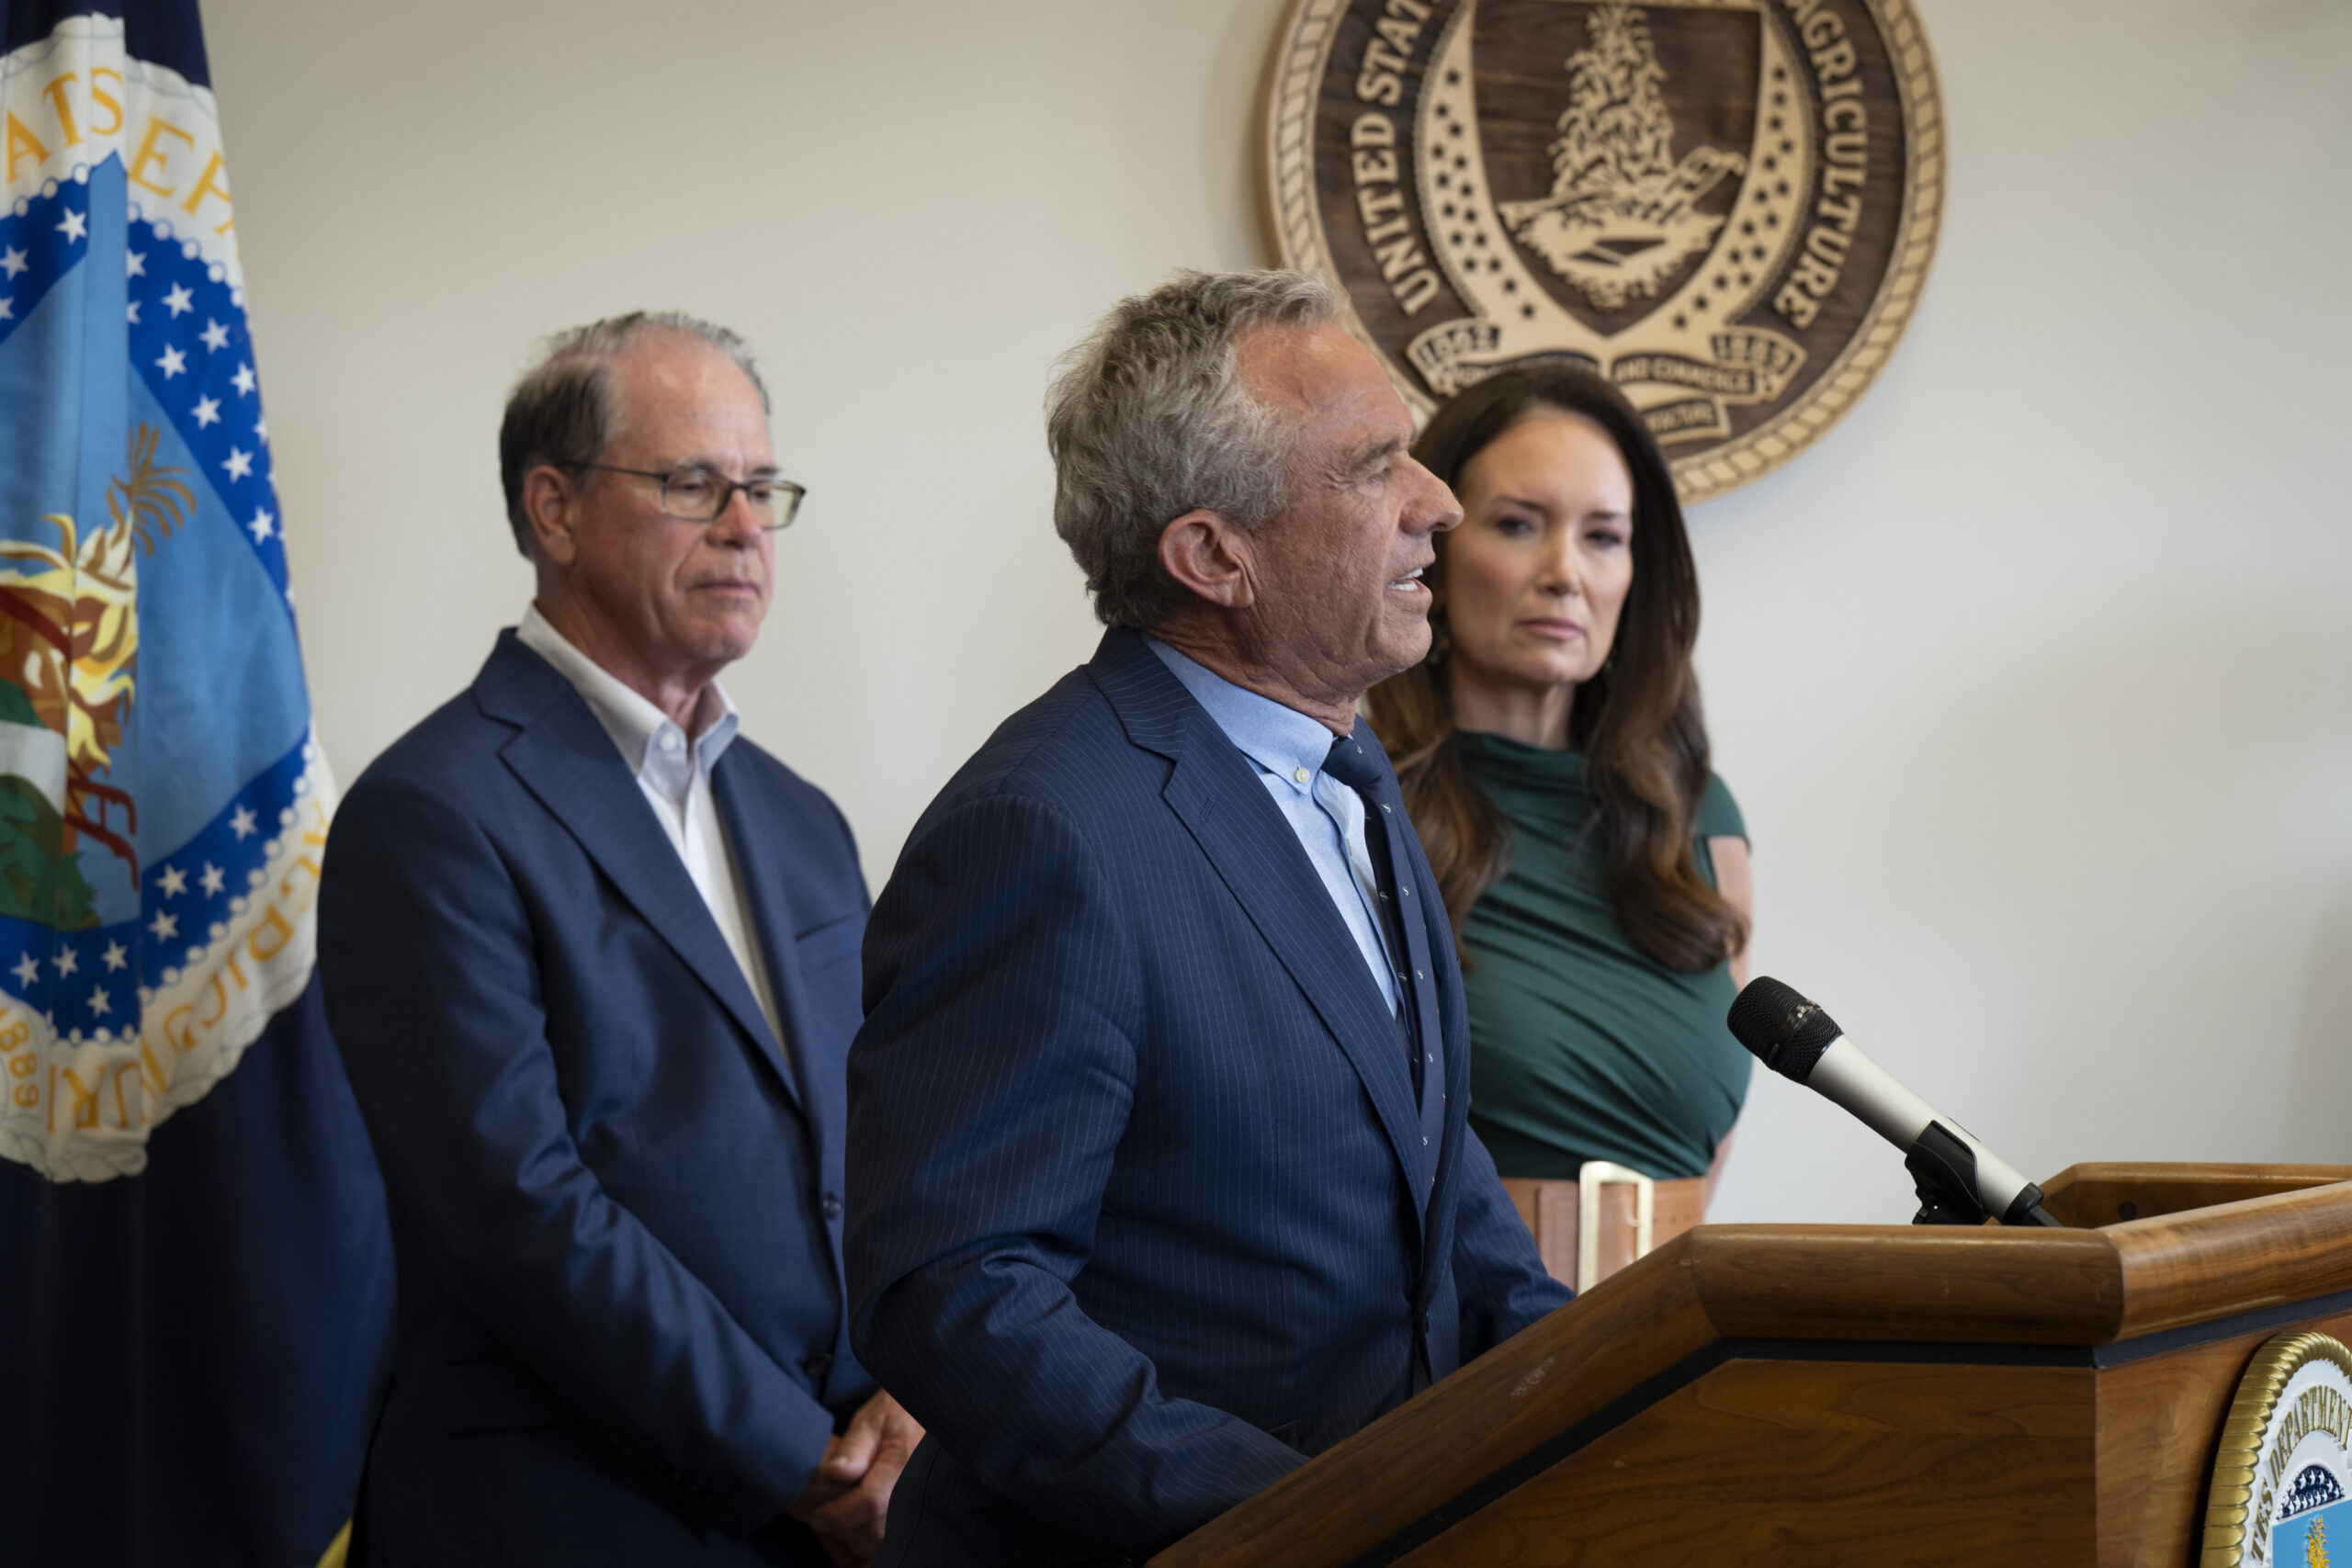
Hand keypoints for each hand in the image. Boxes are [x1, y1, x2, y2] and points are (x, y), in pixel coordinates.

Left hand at [786, 1389, 923, 1566]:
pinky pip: (893, 1543)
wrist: (931, 1411)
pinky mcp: (921, 1514)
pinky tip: (858, 1537)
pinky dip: (873, 1545)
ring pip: (884, 1541)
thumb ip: (854, 1446)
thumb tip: (835, 1473)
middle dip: (843, 1528)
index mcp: (905, 1464)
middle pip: (875, 1529)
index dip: (838, 1515)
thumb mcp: (872, 1419)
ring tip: (840, 1521)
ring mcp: (922, 1504)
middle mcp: (918, 1490)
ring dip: (857, 1538)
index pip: (869, 1504)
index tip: (817, 1516)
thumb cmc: (899, 1412)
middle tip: (823, 1518)